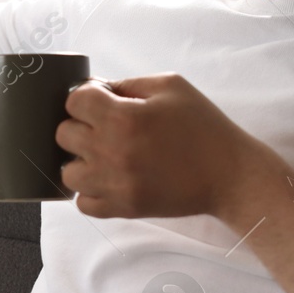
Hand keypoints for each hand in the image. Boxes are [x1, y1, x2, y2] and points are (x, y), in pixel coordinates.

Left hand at [56, 73, 263, 219]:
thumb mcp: (170, 87)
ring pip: (68, 173)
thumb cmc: (202, 125)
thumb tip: (95, 90)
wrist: (229, 174)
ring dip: (81, 161)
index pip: (74, 101)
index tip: (103, 101)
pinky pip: (84, 204)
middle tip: (106, 127)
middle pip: (63, 135)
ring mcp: (115, 184)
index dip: (87, 97)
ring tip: (105, 156)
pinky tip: (110, 179)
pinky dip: (91, 192)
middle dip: (81, 126)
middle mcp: (112, 152)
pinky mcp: (124, 208)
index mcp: (123, 117)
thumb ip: (127, 84)